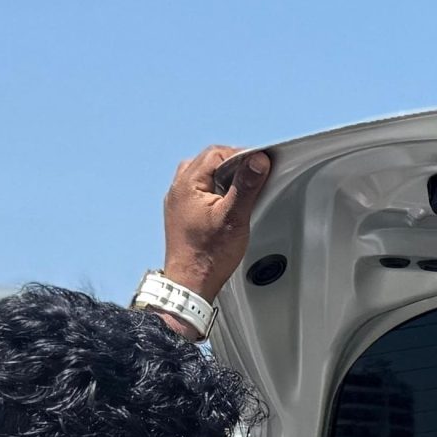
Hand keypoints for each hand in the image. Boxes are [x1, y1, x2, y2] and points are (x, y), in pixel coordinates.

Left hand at [163, 144, 271, 302]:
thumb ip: (246, 186)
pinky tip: (225, 206)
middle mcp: (178, 189)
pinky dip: (214, 192)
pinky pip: (198, 191)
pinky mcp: (181, 214)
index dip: (240, 156)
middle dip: (232, 166)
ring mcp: (178, 202)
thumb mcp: (234, 217)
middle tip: (251, 178)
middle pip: (208, 161)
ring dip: (222, 179)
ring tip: (238, 193)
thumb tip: (257, 160)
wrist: (191, 283)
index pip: (216, 153)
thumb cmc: (209, 256)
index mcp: (187, 184)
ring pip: (202, 176)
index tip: (257, 166)